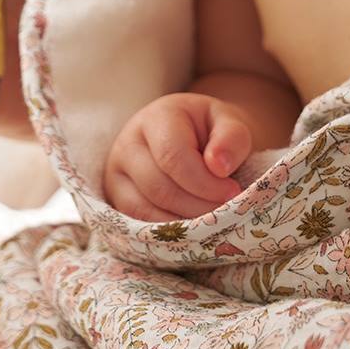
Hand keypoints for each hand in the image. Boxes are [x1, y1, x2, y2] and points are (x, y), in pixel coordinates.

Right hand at [102, 93, 253, 221]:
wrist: (194, 138)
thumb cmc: (213, 132)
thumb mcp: (230, 122)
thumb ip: (232, 138)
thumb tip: (219, 166)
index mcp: (157, 116)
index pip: (172, 156)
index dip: (204, 182)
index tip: (233, 193)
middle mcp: (128, 143)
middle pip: (158, 187)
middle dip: (198, 206)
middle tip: (227, 212)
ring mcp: (116, 172)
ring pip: (145, 209)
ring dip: (184, 223)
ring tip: (212, 220)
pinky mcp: (116, 198)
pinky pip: (137, 224)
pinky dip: (167, 231)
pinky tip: (192, 228)